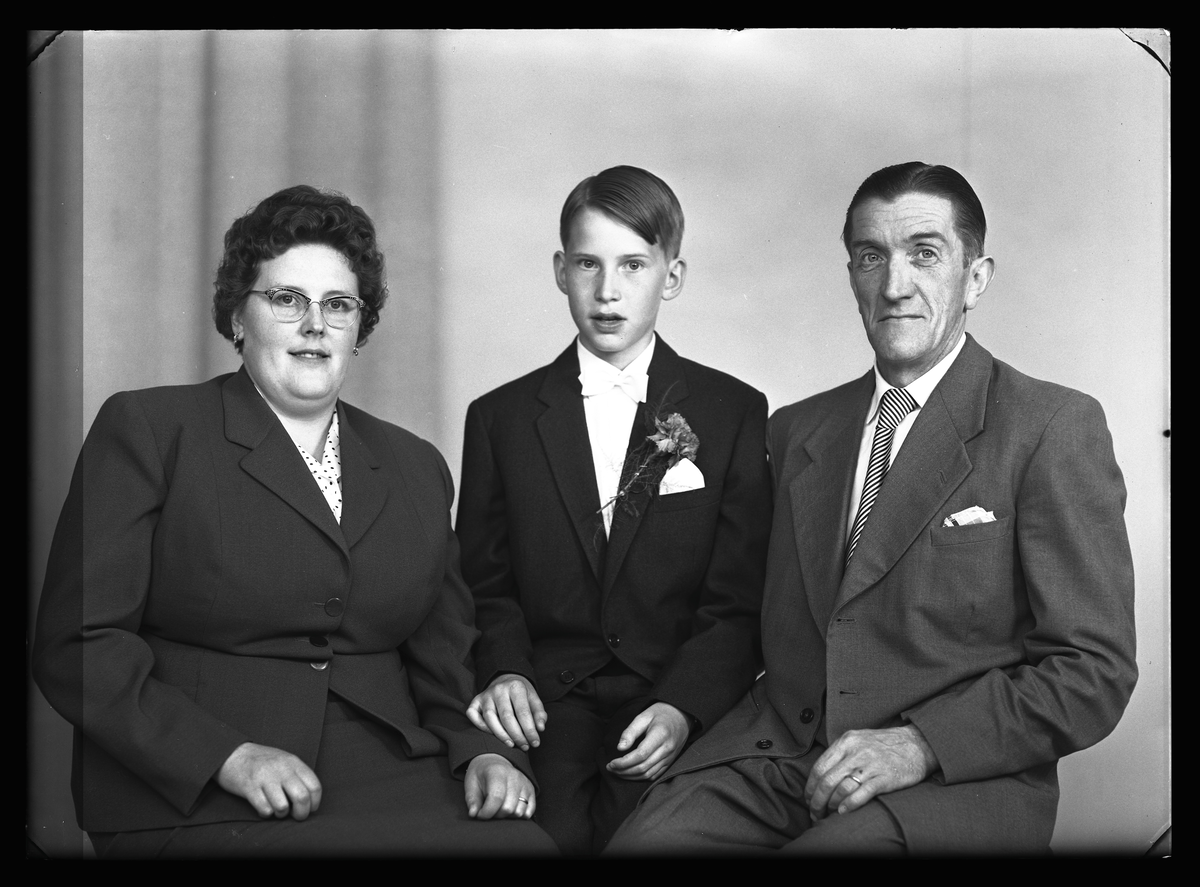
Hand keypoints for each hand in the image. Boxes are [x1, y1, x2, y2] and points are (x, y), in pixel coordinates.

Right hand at [217, 741, 322, 820]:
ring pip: (282, 807)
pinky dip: (266, 813)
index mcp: (293, 762)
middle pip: (302, 798)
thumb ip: (297, 776)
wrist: (232, 754)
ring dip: (281, 814)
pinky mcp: (249, 787)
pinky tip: (263, 807)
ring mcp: (265, 777)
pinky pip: (264, 809)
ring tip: (276, 809)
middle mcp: (281, 769)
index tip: (309, 809)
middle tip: (295, 816)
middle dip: (301, 813)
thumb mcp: (284, 761)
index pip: (314, 786)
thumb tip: (310, 801)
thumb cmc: (262, 761)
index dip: (314, 803)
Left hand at [465, 753, 536, 819]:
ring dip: (507, 816)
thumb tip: (473, 814)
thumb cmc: (481, 775)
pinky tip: (510, 808)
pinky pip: (529, 811)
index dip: (486, 812)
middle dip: (496, 815)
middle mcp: (514, 776)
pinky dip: (519, 815)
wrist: (493, 763)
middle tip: (489, 810)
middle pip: (508, 808)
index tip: (479, 814)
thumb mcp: (471, 783)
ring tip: (499, 808)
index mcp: (497, 772)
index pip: (496, 798)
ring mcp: (525, 782)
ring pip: (519, 812)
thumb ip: (471, 800)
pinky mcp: (531, 789)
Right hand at [466, 673, 546, 750]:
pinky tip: (493, 735)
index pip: (523, 712)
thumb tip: (540, 728)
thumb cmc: (522, 694)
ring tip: (512, 744)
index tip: (535, 743)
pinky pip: (473, 715)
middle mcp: (499, 689)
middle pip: (506, 717)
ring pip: (489, 718)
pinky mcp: (476, 700)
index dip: (530, 730)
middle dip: (517, 735)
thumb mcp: (534, 699)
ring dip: (501, 735)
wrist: (506, 680)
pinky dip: (481, 727)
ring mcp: (486, 695)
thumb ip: (539, 713)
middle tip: (525, 746)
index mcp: (515, 686)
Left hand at [605, 702, 690, 781]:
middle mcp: (667, 749)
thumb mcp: (643, 716)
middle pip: (643, 767)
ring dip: (631, 777)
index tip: (611, 763)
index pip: (640, 755)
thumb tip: (620, 748)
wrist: (681, 716)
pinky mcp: (670, 762)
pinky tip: (630, 773)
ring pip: (648, 774)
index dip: (624, 762)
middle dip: (623, 771)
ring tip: (617, 772)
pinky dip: (641, 777)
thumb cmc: (660, 714)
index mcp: (660, 735)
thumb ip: (630, 732)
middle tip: (610, 768)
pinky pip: (655, 775)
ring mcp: (670, 757)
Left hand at [804, 725, 937, 819]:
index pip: (819, 767)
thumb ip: (840, 753)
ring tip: (829, 813)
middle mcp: (856, 752)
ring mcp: (870, 765)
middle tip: (815, 812)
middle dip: (817, 801)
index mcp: (846, 741)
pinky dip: (849, 805)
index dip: (810, 787)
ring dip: (831, 805)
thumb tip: (820, 776)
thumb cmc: (884, 744)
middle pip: (827, 781)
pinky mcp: (885, 778)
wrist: (916, 744)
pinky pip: (861, 794)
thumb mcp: (858, 739)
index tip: (808, 798)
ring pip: (841, 789)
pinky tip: (844, 812)